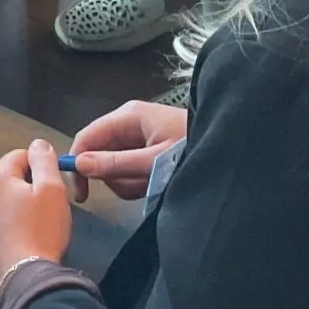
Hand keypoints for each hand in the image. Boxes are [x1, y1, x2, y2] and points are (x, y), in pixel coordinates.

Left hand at [0, 139, 72, 286]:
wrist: (24, 277)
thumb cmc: (40, 233)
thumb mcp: (52, 189)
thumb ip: (44, 160)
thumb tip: (39, 144)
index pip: (22, 155)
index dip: (42, 166)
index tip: (55, 184)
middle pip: (13, 177)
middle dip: (33, 187)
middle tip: (51, 206)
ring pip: (9, 199)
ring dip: (25, 205)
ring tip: (41, 224)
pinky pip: (3, 219)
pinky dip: (16, 222)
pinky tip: (30, 236)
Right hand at [67, 99, 189, 201]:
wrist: (230, 150)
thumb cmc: (190, 149)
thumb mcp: (153, 161)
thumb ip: (116, 164)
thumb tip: (78, 165)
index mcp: (127, 116)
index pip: (86, 136)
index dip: (77, 163)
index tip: (80, 193)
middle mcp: (128, 123)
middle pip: (100, 153)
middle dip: (116, 175)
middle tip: (138, 185)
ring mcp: (137, 136)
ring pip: (114, 165)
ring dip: (129, 180)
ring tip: (154, 182)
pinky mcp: (147, 149)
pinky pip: (129, 168)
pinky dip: (139, 180)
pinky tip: (158, 181)